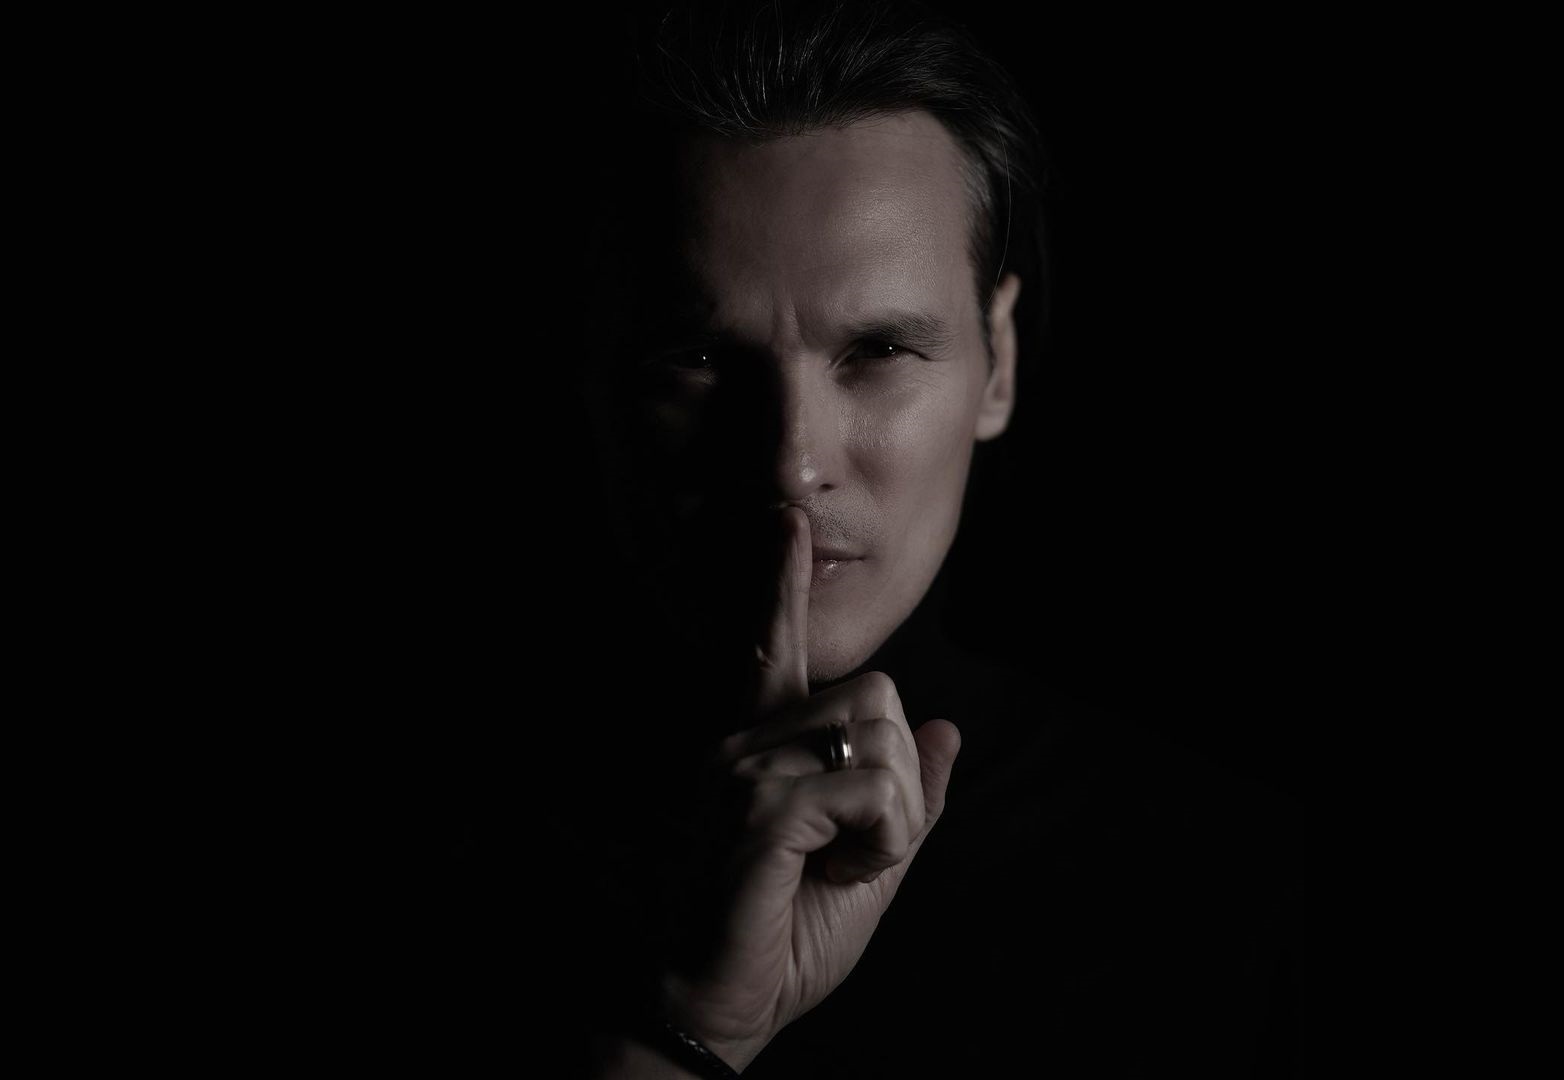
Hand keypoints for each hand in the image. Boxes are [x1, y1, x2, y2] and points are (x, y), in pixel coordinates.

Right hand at [657, 506, 961, 1069]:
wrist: (710, 1013)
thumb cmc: (778, 943)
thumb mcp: (867, 870)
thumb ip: (906, 800)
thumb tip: (946, 730)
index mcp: (760, 750)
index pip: (776, 648)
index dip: (782, 584)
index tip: (785, 521)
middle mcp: (743, 742)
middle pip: (876, 694)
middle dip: (898, 781)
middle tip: (852, 852)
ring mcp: (744, 768)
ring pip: (879, 736)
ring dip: (892, 818)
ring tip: (837, 867)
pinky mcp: (757, 806)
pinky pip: (873, 789)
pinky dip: (883, 840)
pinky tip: (837, 874)